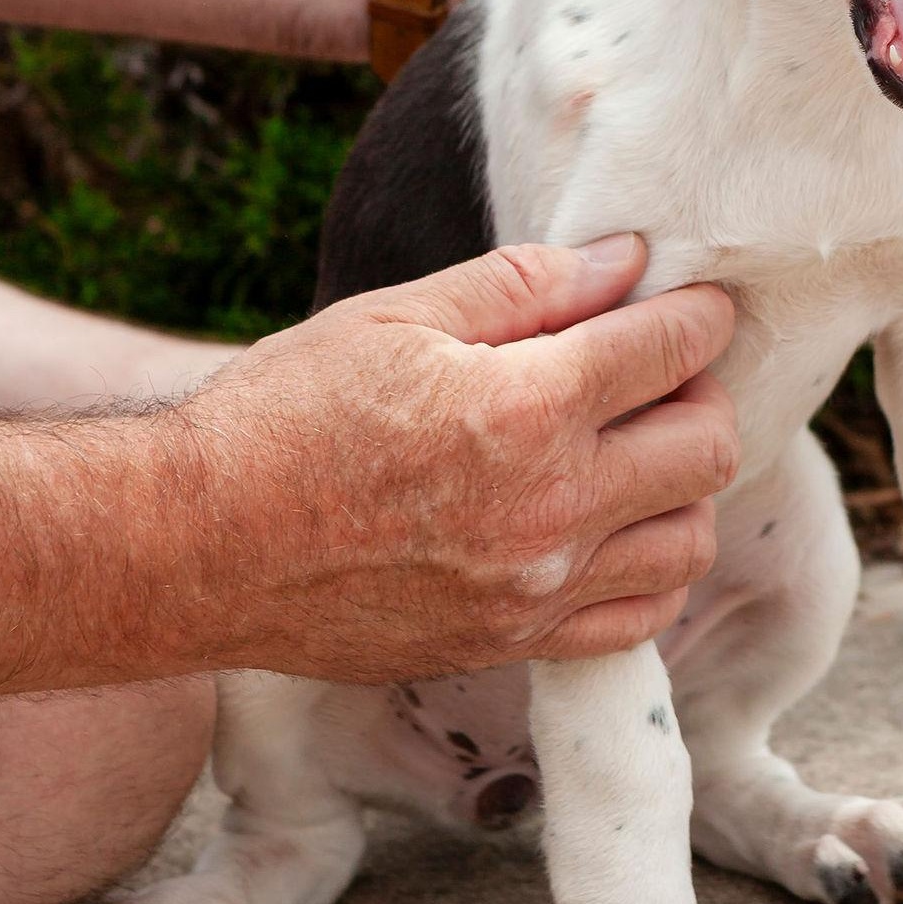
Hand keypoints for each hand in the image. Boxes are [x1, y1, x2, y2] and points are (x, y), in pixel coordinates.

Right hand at [168, 235, 735, 683]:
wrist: (193, 545)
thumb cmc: (283, 413)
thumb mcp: (397, 315)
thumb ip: (525, 286)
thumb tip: (623, 259)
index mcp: (524, 408)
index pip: (672, 349)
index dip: (698, 312)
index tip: (694, 301)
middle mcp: (550, 508)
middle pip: (709, 448)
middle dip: (703, 392)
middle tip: (658, 372)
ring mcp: (536, 588)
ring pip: (691, 540)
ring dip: (686, 485)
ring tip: (636, 450)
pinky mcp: (512, 643)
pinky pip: (641, 619)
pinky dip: (652, 569)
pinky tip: (614, 528)